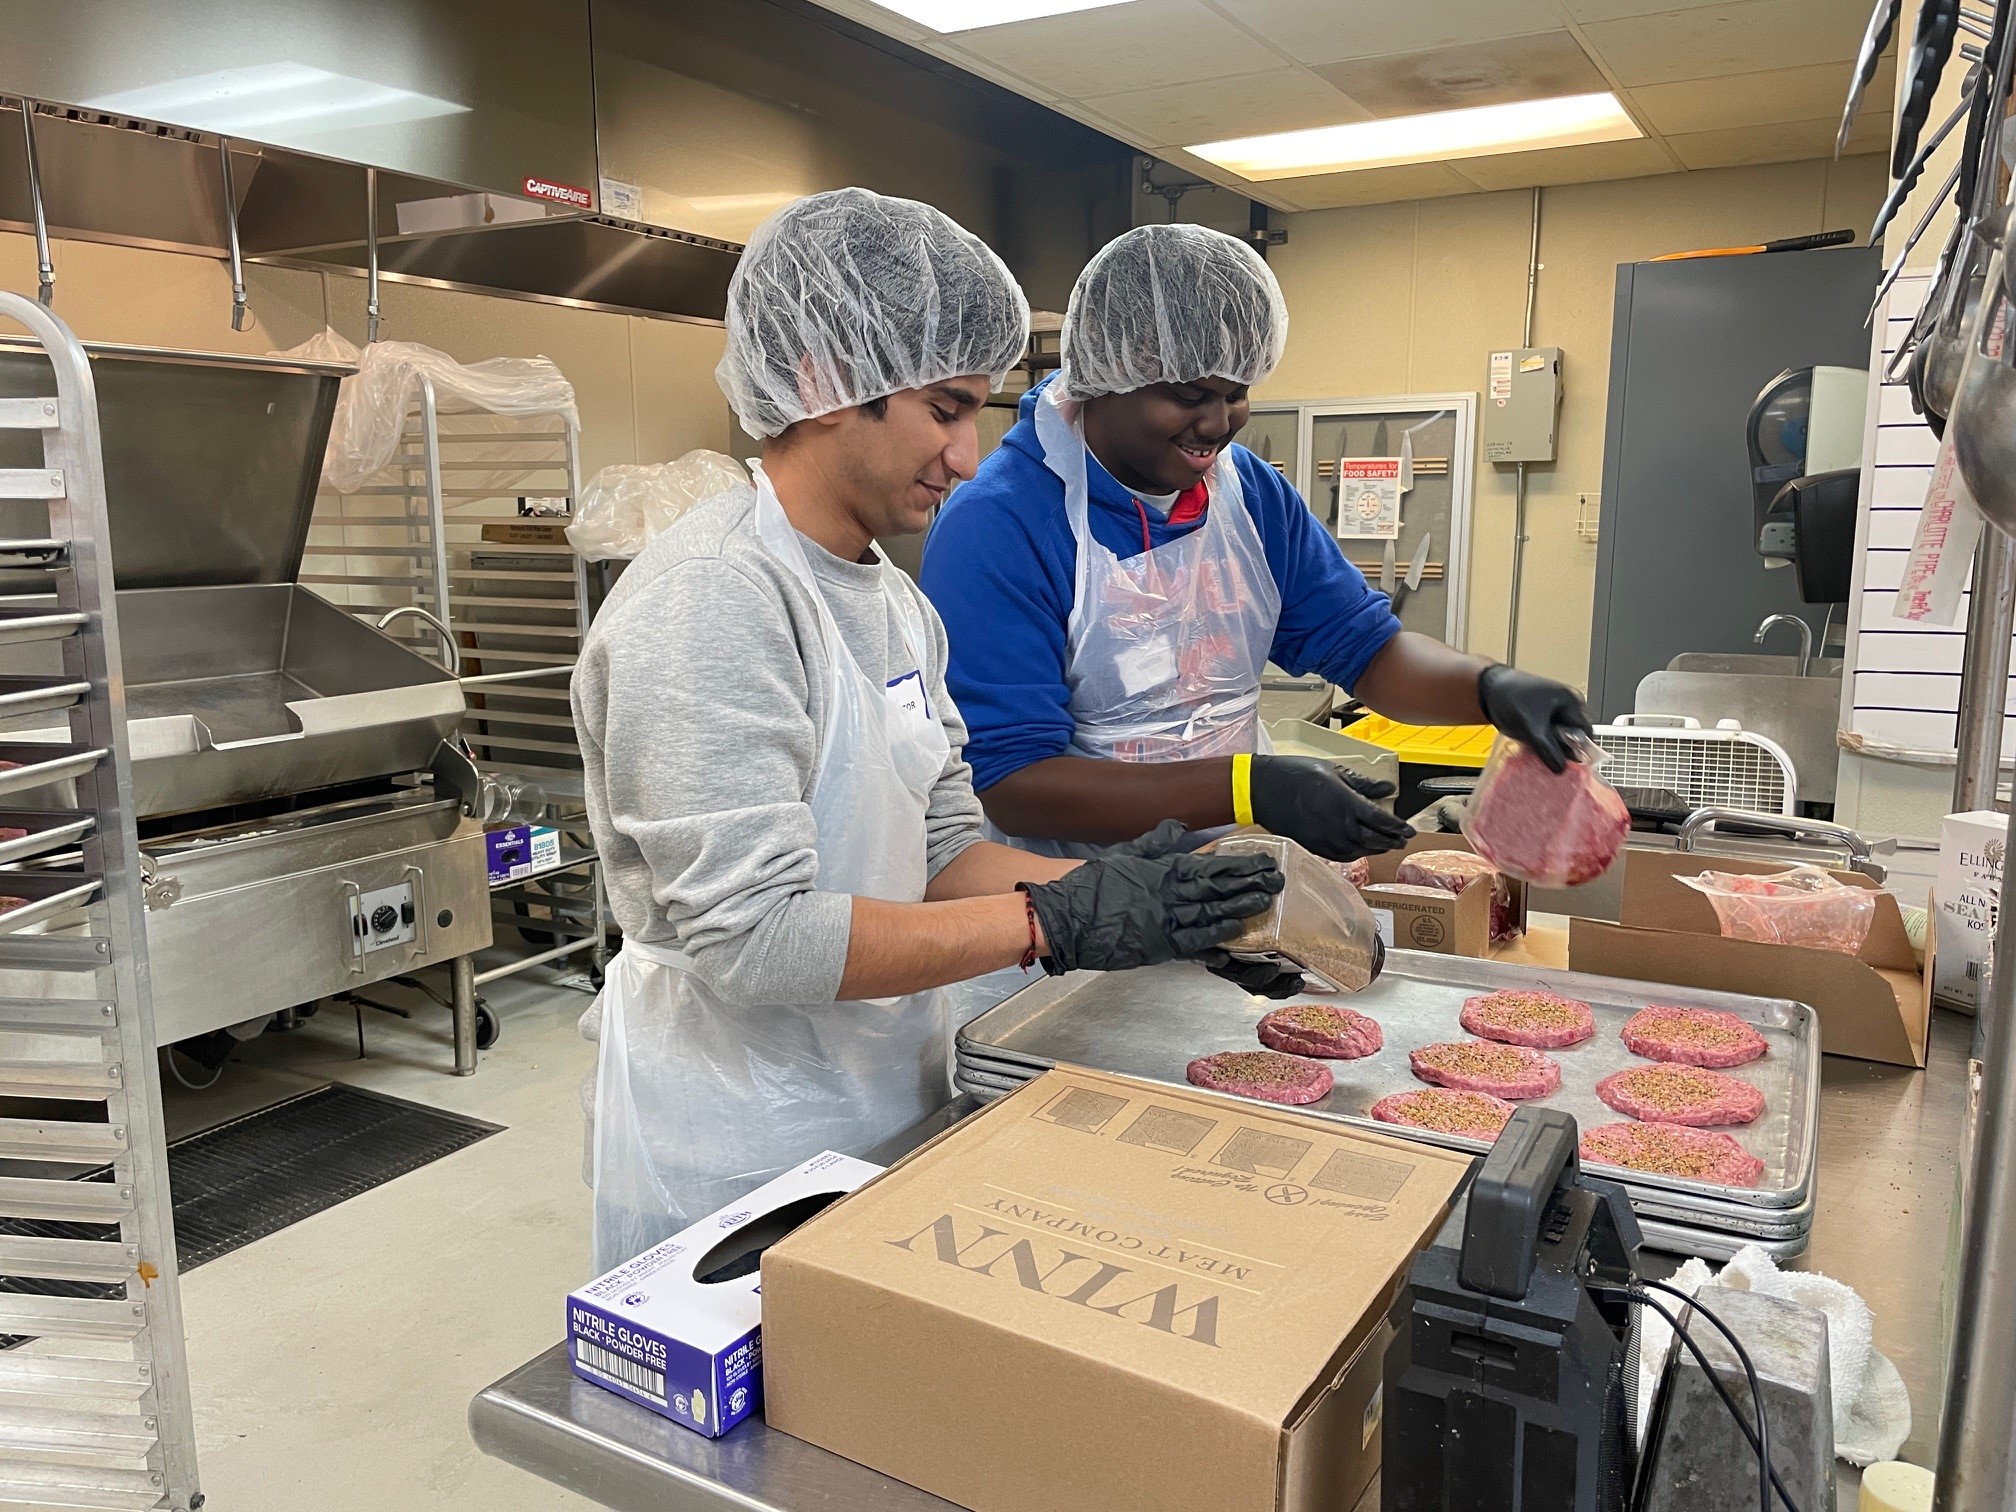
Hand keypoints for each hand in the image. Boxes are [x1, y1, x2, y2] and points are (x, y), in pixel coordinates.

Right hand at [1102, 822, 1299, 993]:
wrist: (1067, 917)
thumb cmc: (1093, 885)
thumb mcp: (1125, 853)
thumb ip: (1155, 842)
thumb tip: (1178, 826)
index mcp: (1164, 870)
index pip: (1211, 866)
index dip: (1241, 865)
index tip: (1264, 862)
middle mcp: (1170, 894)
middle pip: (1219, 889)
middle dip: (1250, 885)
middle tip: (1277, 882)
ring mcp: (1166, 921)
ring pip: (1213, 914)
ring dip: (1240, 909)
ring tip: (1265, 903)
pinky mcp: (1159, 946)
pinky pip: (1193, 943)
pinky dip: (1215, 939)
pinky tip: (1236, 935)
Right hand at [1249, 756, 1413, 862]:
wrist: (1264, 790)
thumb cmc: (1297, 774)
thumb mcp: (1334, 771)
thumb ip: (1363, 783)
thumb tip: (1387, 788)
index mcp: (1347, 804)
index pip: (1382, 821)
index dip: (1399, 827)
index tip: (1409, 830)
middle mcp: (1340, 826)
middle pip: (1375, 840)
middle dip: (1392, 841)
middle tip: (1403, 841)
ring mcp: (1327, 839)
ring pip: (1360, 850)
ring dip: (1376, 849)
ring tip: (1386, 846)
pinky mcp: (1315, 847)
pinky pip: (1342, 855)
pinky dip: (1356, 854)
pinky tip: (1360, 849)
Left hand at [1477, 665, 1594, 773]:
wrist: (1488, 690)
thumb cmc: (1512, 698)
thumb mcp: (1532, 725)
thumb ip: (1547, 748)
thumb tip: (1561, 768)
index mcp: (1571, 701)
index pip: (1585, 731)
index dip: (1579, 749)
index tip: (1569, 765)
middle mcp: (1567, 707)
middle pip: (1574, 736)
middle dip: (1565, 751)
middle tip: (1553, 764)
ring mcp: (1554, 714)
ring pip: (1560, 739)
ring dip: (1553, 750)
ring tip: (1542, 759)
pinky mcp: (1542, 722)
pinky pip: (1549, 738)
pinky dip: (1543, 747)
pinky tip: (1535, 754)